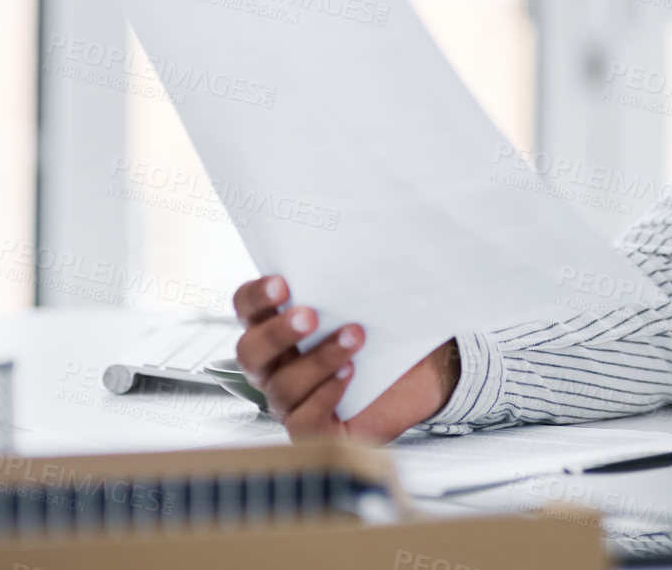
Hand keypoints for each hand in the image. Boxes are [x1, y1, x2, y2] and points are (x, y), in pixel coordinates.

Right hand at [233, 274, 461, 441]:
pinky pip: (302, 423)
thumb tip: (350, 242)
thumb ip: (346, 277)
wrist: (425, 370)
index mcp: (277, 326)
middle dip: (277, 332)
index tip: (282, 283)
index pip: (246, 309)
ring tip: (354, 338)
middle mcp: (276, 366)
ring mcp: (292, 401)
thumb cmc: (387, 328)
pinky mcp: (316, 429)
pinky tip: (349, 375)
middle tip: (310, 315)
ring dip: (317, 360)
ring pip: (281, 387)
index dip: (255, 297)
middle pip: (249, 352)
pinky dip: (324, 396)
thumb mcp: (367, 297)